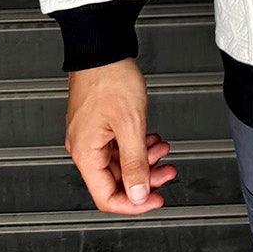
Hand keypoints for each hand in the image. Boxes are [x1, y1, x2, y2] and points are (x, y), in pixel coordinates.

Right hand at [65, 57, 177, 212]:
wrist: (102, 47)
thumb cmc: (110, 77)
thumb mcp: (130, 124)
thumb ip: (135, 163)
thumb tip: (137, 195)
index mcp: (86, 153)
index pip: (106, 196)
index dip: (133, 204)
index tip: (155, 200)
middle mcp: (84, 147)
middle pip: (115, 179)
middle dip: (145, 178)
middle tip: (168, 172)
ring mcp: (90, 134)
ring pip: (119, 160)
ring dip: (144, 159)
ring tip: (163, 150)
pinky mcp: (98, 122)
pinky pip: (117, 144)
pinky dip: (136, 144)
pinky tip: (151, 138)